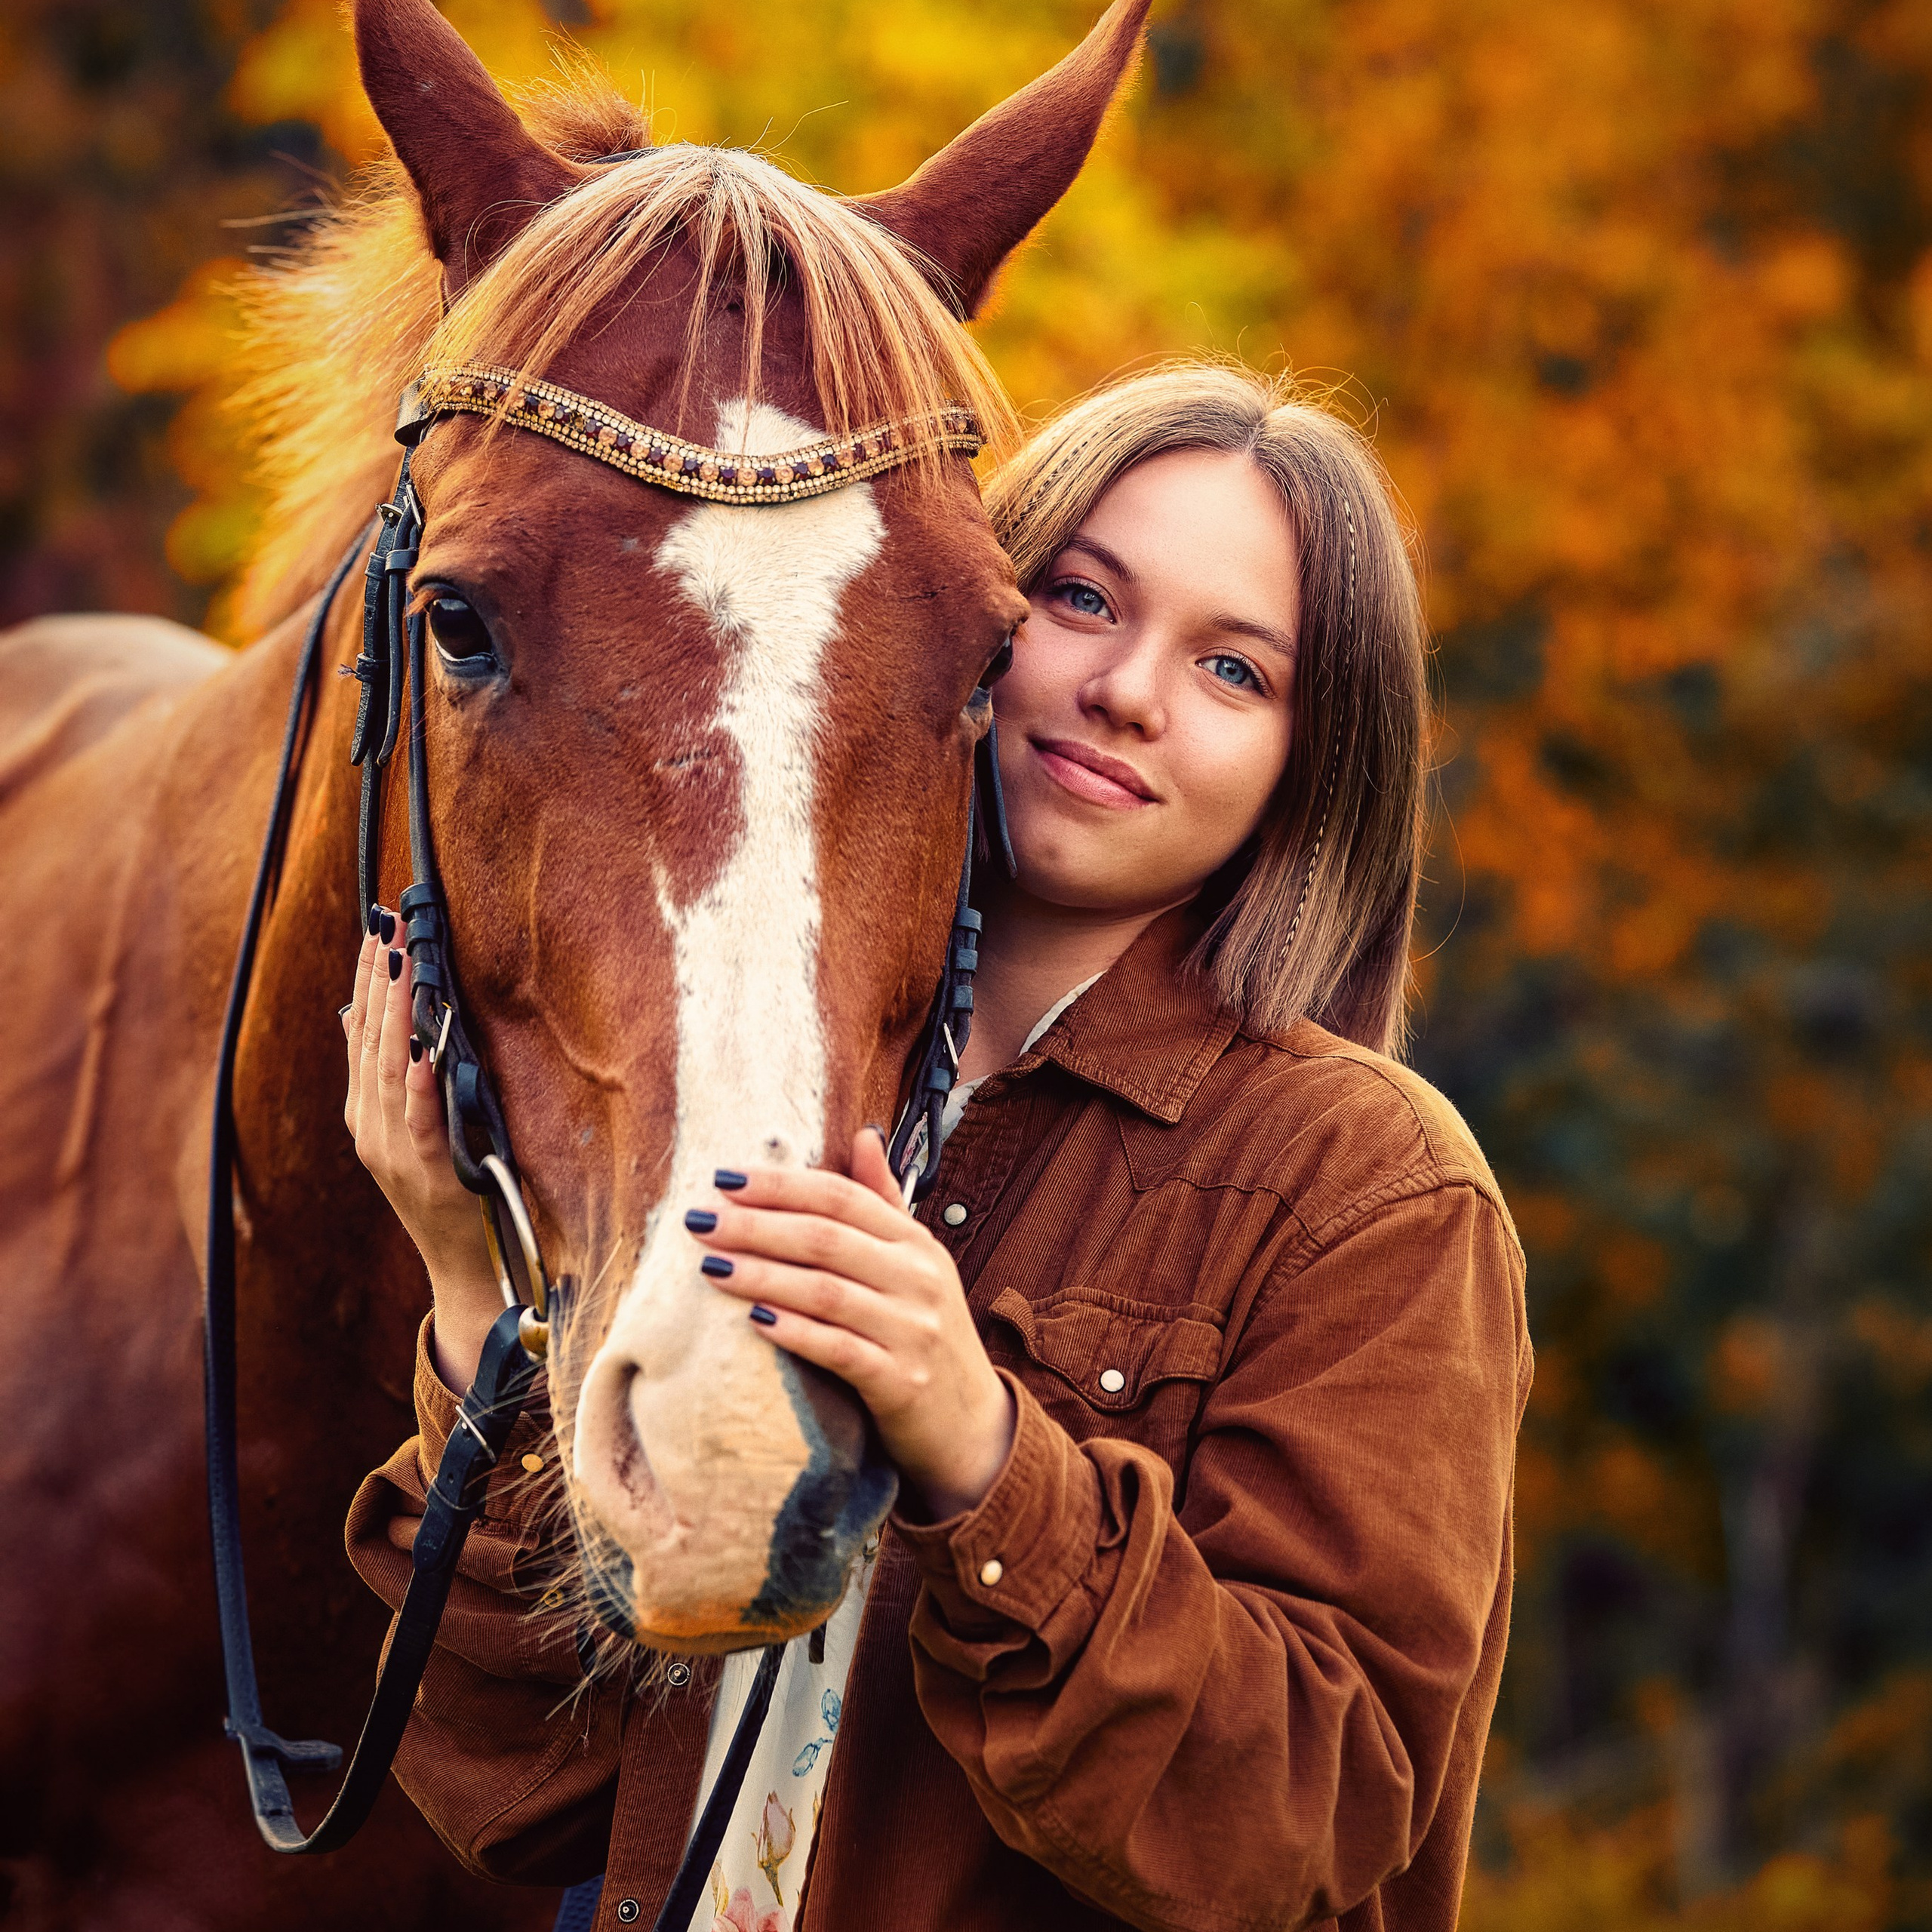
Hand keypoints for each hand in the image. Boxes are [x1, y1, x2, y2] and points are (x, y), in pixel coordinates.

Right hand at [342, 912, 500, 1390]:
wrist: (463, 1265)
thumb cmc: (448, 1191)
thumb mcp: (411, 1127)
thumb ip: (387, 1077)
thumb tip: (360, 1014)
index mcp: (367, 1114)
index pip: (361, 1035)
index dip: (368, 983)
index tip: (377, 932)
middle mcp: (372, 1129)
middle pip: (370, 1044)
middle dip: (379, 985)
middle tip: (389, 931)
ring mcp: (396, 1153)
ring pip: (390, 1074)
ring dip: (396, 1020)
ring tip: (402, 970)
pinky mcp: (429, 1174)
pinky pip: (421, 1124)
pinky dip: (419, 1088)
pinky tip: (423, 1054)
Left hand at [684, 1130, 1016, 1521]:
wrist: (971, 1424)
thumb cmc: (926, 1334)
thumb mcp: (916, 1263)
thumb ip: (884, 1203)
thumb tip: (863, 1136)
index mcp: (916, 1242)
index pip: (842, 1197)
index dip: (781, 1185)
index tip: (724, 1178)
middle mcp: (919, 1278)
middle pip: (827, 1238)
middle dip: (757, 1225)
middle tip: (700, 1219)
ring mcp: (912, 1330)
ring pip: (826, 1291)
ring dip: (762, 1275)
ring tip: (710, 1265)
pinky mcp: (900, 1381)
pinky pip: (838, 1349)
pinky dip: (794, 1331)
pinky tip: (754, 1320)